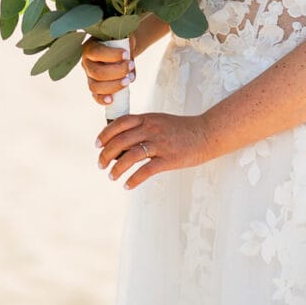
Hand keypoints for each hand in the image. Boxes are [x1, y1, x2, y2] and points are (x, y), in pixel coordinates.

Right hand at [81, 38, 134, 107]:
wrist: (116, 46)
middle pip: (97, 72)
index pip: (97, 52)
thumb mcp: (123, 40)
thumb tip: (131, 76)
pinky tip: (112, 100)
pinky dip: (102, 99)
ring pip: (95, 86)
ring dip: (113, 86)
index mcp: (90, 48)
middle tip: (130, 66)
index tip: (126, 54)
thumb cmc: (118, 42)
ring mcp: (89, 76)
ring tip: (128, 81)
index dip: (112, 55)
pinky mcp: (94, 86)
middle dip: (116, 72)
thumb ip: (127, 54)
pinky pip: (95, 96)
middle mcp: (86, 63)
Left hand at [95, 112, 214, 188]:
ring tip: (112, 176)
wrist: (207, 133)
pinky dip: (133, 180)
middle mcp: (152, 130)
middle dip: (106, 154)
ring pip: (130, 156)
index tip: (97, 145)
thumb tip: (121, 143)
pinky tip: (127, 185)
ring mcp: (160, 144)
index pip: (120, 123)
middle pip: (121, 141)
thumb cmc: (182, 130)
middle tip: (101, 165)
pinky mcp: (169, 159)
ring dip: (117, 168)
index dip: (105, 134)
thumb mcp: (160, 122)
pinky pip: (146, 171)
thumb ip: (143, 128)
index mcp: (148, 119)